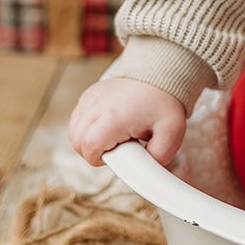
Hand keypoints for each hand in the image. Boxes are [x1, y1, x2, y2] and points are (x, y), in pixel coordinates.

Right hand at [67, 76, 185, 167]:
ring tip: (112, 136)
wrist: (160, 73)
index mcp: (114, 117)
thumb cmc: (164, 103)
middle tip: (116, 147)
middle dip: (93, 152)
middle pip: (76, 141)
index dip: (100, 159)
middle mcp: (97, 105)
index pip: (88, 148)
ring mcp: (90, 97)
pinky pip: (77, 118)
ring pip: (74, 131)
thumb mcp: (171, 133)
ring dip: (88, 141)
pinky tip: (105, 126)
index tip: (117, 154)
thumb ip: (159, 157)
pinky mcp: (89, 93)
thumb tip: (144, 171)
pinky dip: (86, 127)